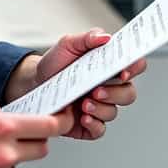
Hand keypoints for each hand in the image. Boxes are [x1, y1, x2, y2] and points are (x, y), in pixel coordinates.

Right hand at [0, 94, 70, 167]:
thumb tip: (2, 113)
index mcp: (3, 127)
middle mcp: (4, 153)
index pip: (47, 126)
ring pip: (17, 166)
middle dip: (34, 142)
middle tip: (20, 138)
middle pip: (40, 149)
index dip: (61, 122)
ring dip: (8, 160)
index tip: (64, 121)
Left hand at [33, 28, 147, 140]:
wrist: (34, 83)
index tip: (123, 71)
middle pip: (128, 93)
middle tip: (97, 90)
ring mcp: (100, 107)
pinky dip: (94, 124)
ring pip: (114, 112)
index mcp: (108, 67)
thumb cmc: (55, 63)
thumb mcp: (68, 44)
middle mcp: (108, 88)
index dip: (134, 68)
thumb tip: (106, 37)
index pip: (133, 66)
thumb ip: (88, 38)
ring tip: (84, 103)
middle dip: (116, 93)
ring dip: (101, 108)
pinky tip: (83, 118)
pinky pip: (100, 129)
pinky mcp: (88, 124)